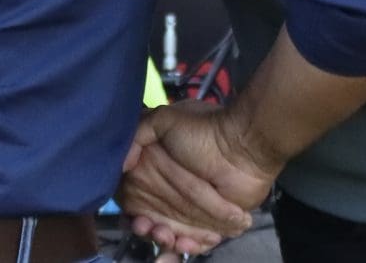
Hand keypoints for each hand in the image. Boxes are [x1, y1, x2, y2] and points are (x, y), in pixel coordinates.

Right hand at [118, 102, 273, 254]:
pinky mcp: (212, 221)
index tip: (135, 217)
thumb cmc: (204, 132)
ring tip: (167, 237)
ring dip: (166, 239)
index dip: (133, 211)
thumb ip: (138, 134)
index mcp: (158, 167)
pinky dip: (189, 245)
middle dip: (148, 228)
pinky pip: (196, 240)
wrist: (244, 146)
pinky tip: (185, 244)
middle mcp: (173, 189)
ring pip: (172, 233)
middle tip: (149, 229)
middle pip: (152, 219)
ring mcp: (192, 207)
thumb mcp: (165, 120)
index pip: (137, 196)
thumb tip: (122, 163)